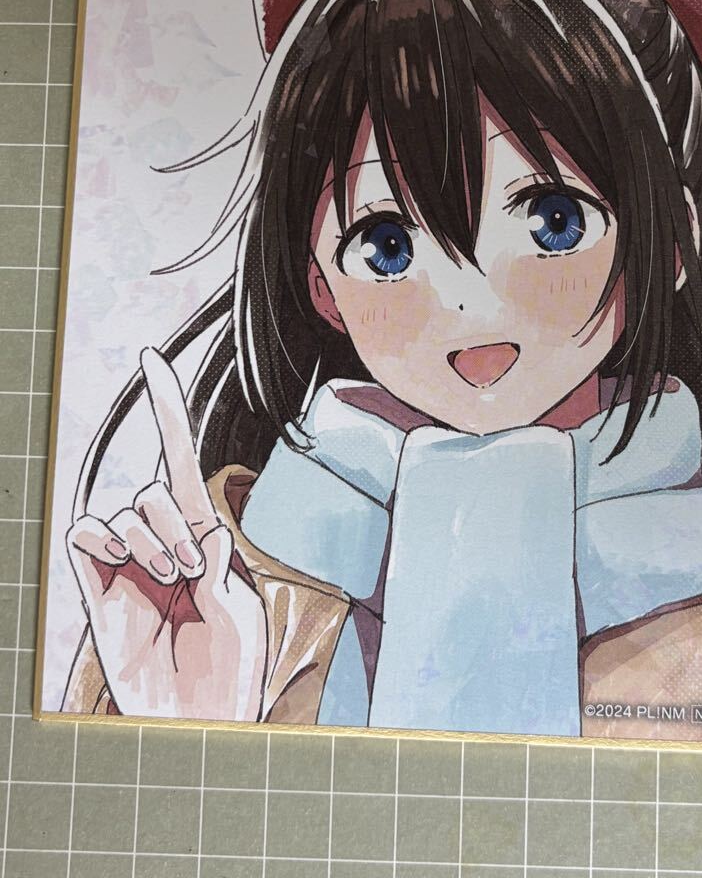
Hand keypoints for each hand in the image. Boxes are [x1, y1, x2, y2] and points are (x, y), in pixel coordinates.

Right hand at [66, 347, 266, 721]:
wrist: (193, 718)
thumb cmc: (227, 667)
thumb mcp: (240, 614)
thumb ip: (222, 570)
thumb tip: (208, 528)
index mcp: (202, 532)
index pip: (181, 459)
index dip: (166, 410)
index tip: (151, 359)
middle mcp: (162, 537)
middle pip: (156, 488)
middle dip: (175, 524)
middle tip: (191, 572)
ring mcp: (126, 559)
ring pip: (126, 510)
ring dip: (151, 542)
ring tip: (169, 584)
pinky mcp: (95, 582)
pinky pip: (85, 533)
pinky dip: (104, 540)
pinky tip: (124, 569)